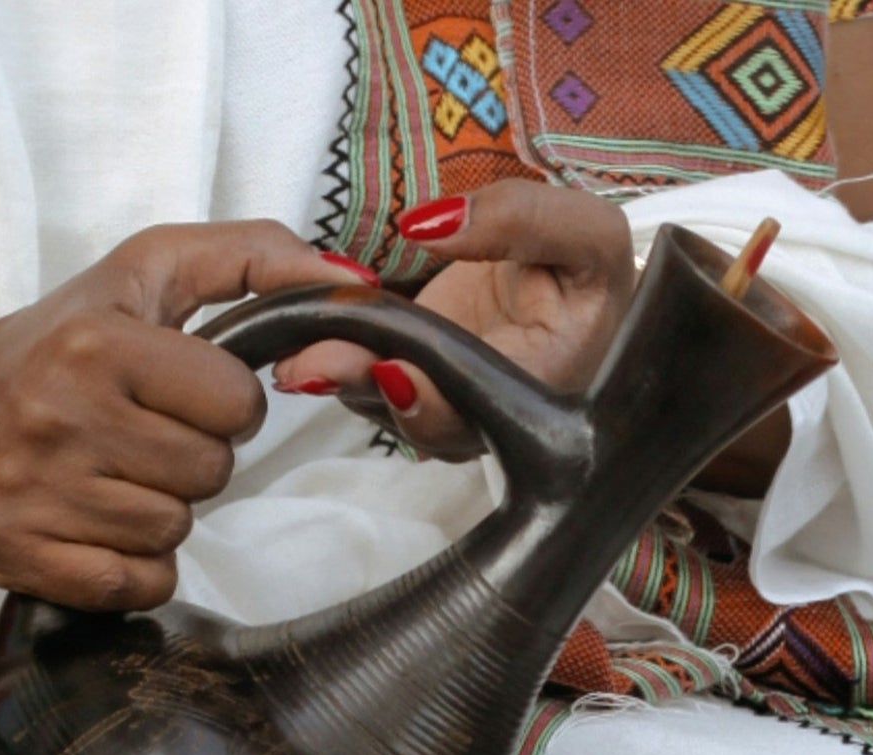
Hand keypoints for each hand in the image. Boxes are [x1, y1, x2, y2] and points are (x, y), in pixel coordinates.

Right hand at [0, 222, 355, 609]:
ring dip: (160, 510)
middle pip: (211, 474)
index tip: (180, 393)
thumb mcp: (150, 272)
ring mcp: (34, 490)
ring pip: (174, 532)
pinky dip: (133, 566)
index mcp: (96, 343)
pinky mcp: (18, 553)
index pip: (238, 405)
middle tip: (140, 436)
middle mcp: (58, 414)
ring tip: (111, 474)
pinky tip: (96, 523)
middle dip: (192, 459)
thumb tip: (353, 285)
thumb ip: (255, 258)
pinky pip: (139, 585)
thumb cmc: (67, 342)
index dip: (226, 404)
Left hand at [272, 181, 634, 457]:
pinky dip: (327, 351)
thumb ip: (524, 219)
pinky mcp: (412, 376)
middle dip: (360, 387)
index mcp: (543, 386)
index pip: (483, 409)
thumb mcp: (586, 234)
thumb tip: (429, 224)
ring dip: (332, 374)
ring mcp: (446, 400)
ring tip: (283, 347)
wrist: (572, 292)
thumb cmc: (588, 270)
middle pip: (419, 418)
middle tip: (305, 364)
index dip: (433, 399)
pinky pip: (365, 376)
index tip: (390, 367)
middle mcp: (490, 412)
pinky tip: (290, 327)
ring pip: (383, 403)